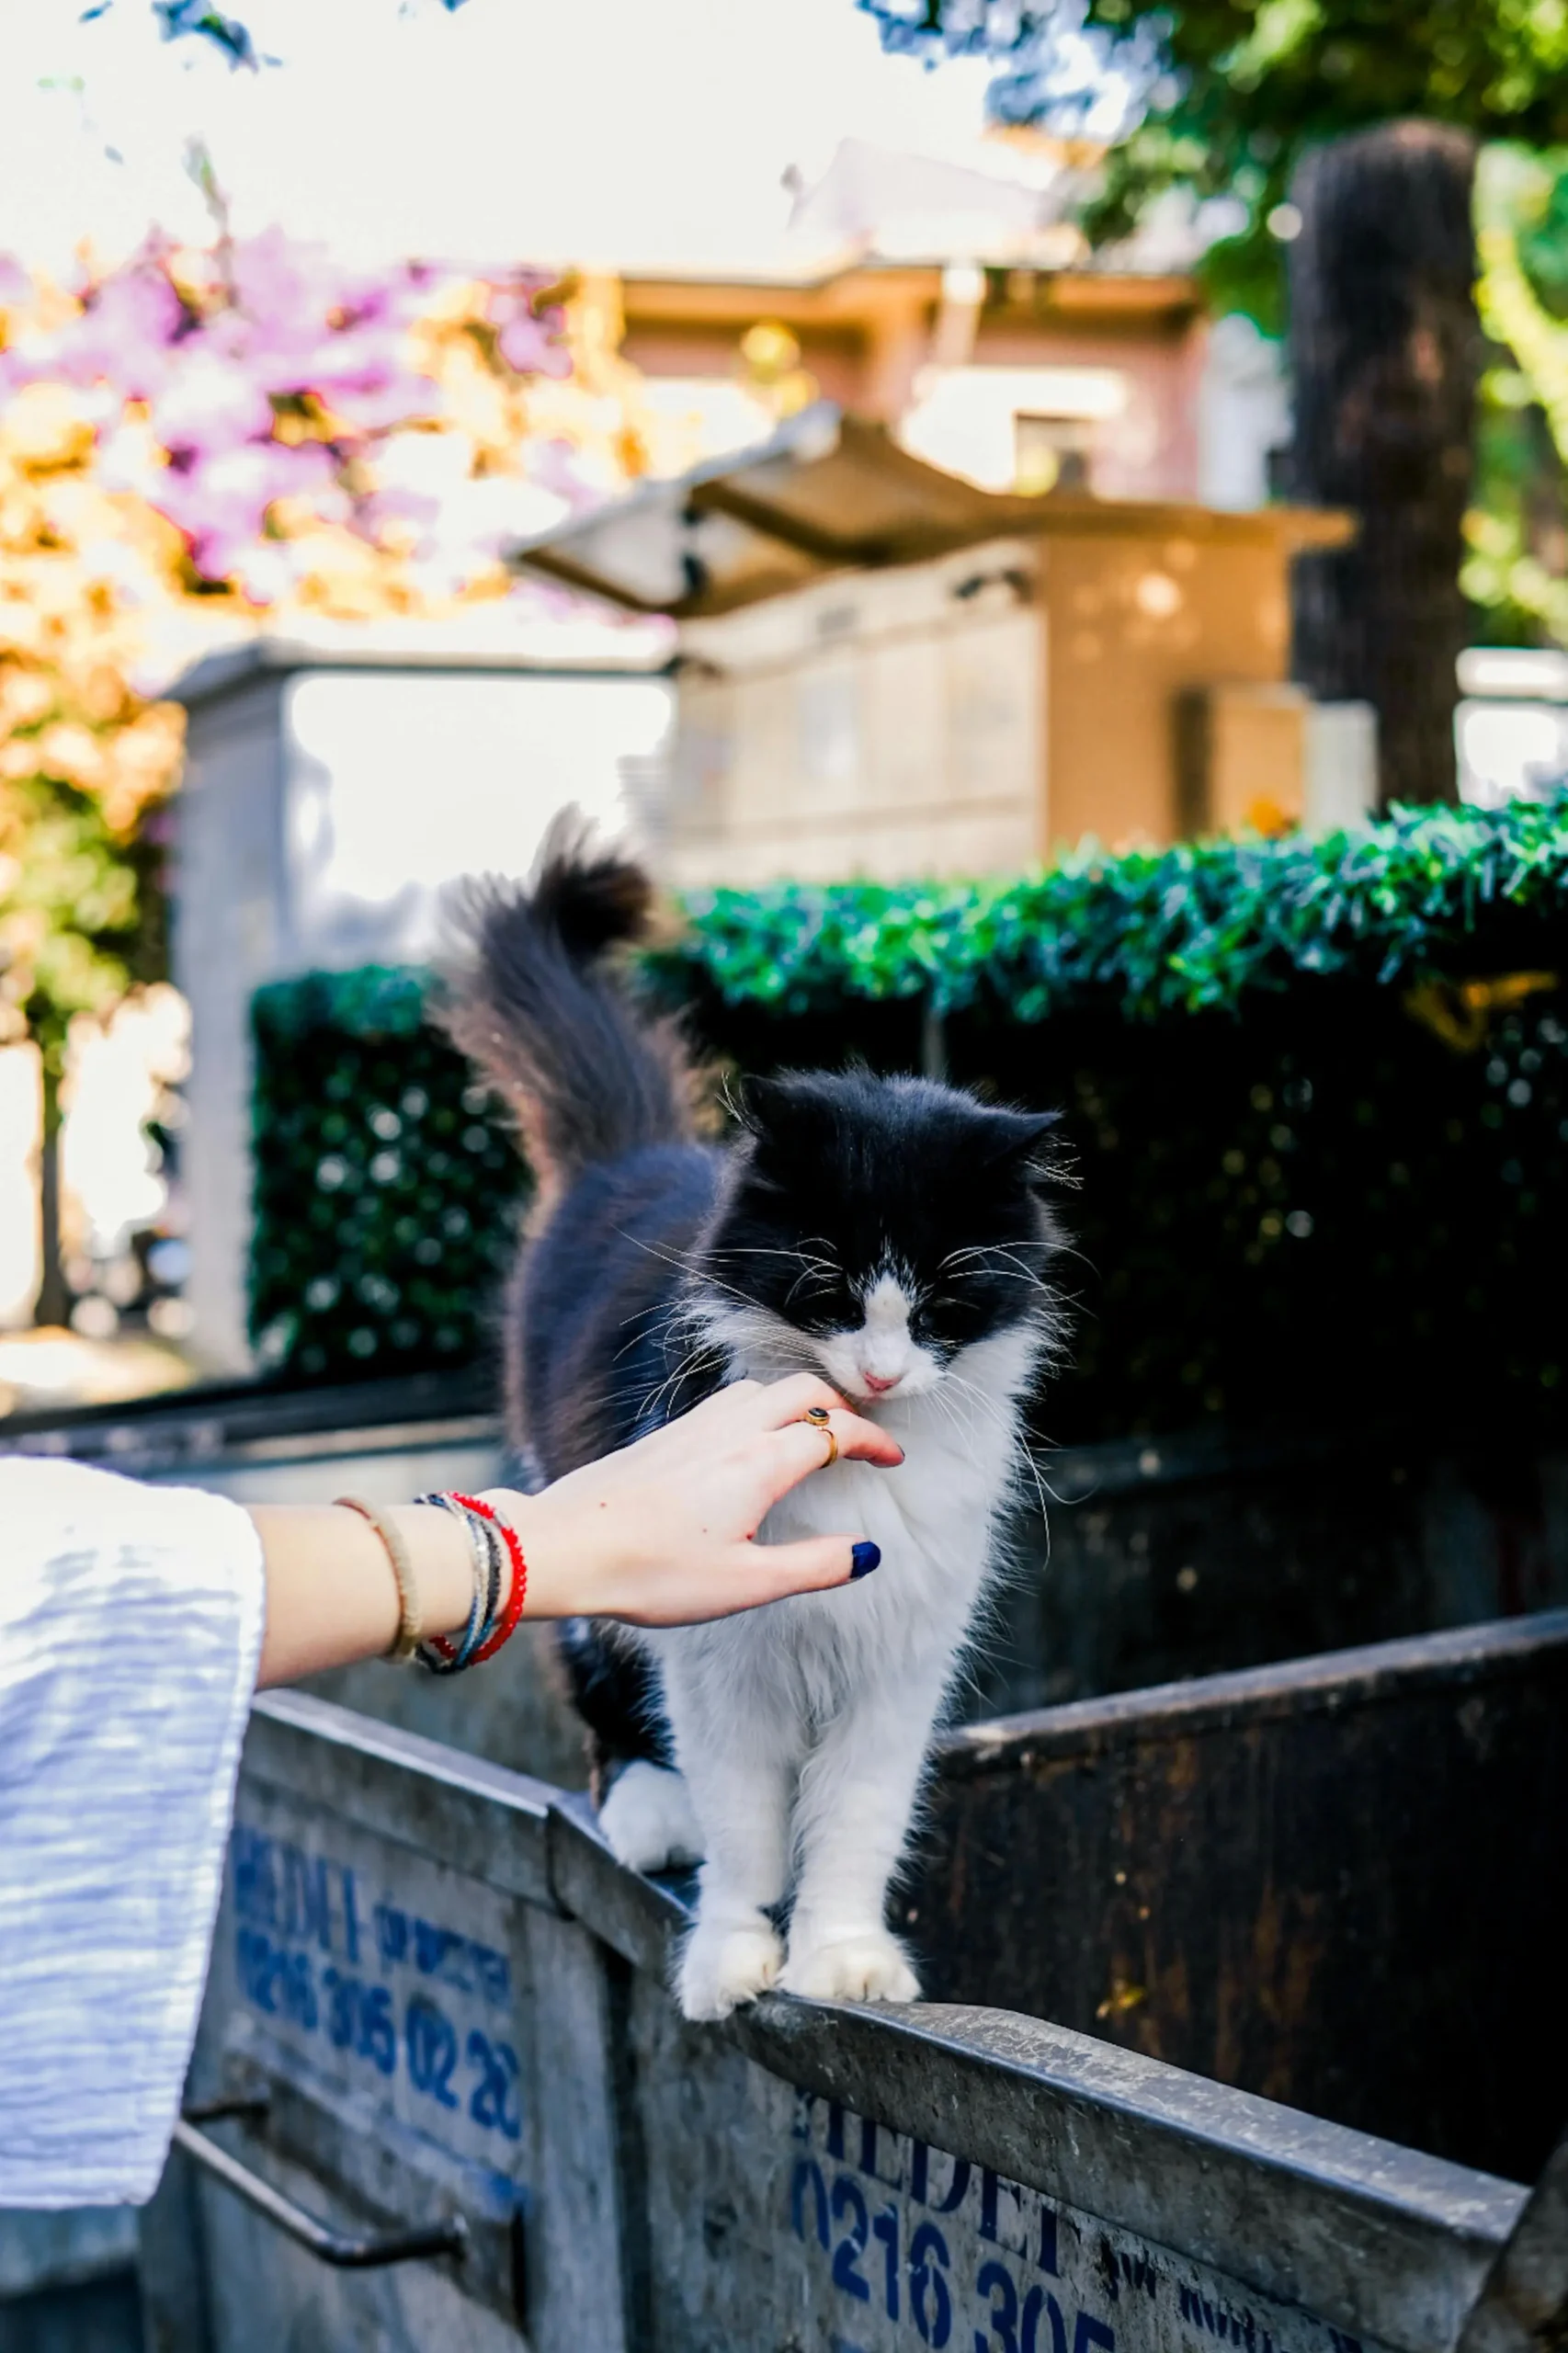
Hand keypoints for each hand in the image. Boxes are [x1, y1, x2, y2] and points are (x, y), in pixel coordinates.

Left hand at [478, 1375, 902, 1626]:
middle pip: (801, 1390)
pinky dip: (759, 1408)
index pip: (834, 1432)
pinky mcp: (662, 1435)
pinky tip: (746, 1444)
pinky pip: (726, 1401)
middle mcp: (729, 1432)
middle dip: (840, 1407)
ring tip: (809, 1434)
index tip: (893, 1458)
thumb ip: (812, 1566)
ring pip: (760, 1388)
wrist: (564, 1547)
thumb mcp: (744, 1584)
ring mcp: (691, 1427)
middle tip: (859, 1439)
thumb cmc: (651, 1571)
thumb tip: (865, 1554)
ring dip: (797, 1400)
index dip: (873, 1441)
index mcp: (758, 1463)